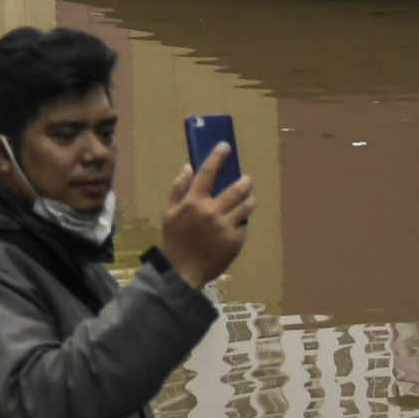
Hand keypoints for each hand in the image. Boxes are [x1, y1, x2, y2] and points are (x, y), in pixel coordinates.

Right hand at [161, 144, 252, 287]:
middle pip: (236, 189)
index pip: (208, 172)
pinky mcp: (236, 240)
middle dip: (244, 182)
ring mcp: (226, 226)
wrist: (183, 271)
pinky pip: (244, 226)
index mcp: (193, 202)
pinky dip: (241, 224)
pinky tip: (235, 227)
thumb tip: (188, 168)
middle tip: (246, 180)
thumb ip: (178, 189)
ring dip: (249, 201)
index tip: (225, 146)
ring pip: (247, 206)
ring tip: (248, 201)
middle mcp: (212, 210)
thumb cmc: (175, 240)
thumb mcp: (169, 213)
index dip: (217, 157)